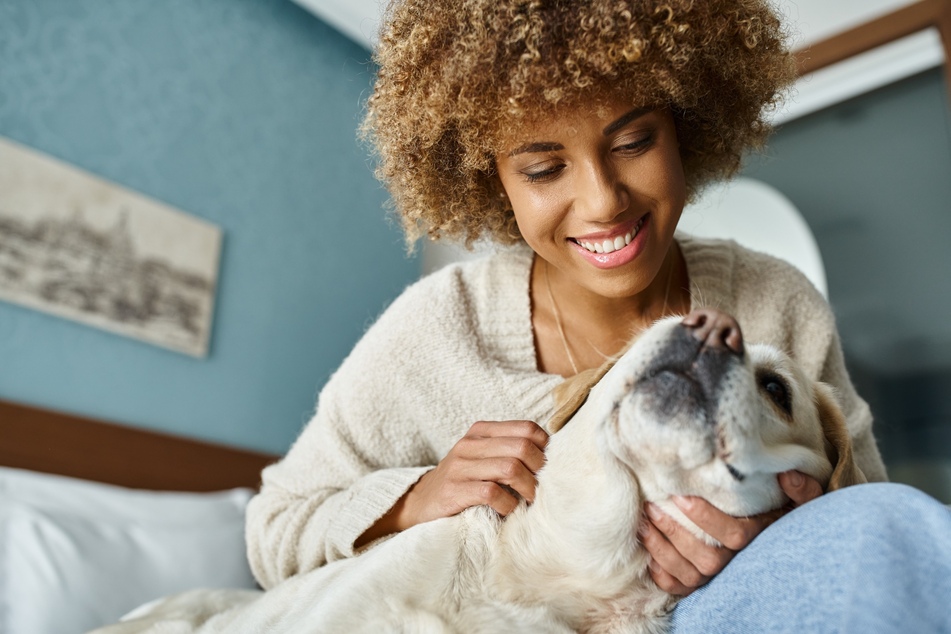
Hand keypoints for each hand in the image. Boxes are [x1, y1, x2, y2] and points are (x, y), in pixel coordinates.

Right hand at [356, 420, 547, 546]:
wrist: (419, 505)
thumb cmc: (462, 484)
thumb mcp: (482, 460)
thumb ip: (508, 452)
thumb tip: (551, 459)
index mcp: (481, 432)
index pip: (527, 428)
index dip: (544, 449)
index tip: (545, 469)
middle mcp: (469, 444)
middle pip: (522, 447)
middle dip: (539, 471)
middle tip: (539, 489)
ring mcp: (459, 467)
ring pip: (509, 468)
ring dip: (526, 489)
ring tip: (527, 501)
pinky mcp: (453, 491)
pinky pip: (492, 492)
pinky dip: (507, 504)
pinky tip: (507, 511)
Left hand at [639, 470, 822, 595]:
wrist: (782, 542)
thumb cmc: (785, 512)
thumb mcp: (802, 500)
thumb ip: (801, 488)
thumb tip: (787, 475)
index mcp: (762, 539)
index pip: (735, 535)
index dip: (706, 518)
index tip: (681, 495)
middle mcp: (742, 563)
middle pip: (707, 559)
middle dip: (676, 533)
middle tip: (653, 506)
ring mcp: (722, 578)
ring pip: (690, 575)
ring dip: (662, 549)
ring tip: (645, 521)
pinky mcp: (704, 586)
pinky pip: (679, 588)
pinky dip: (661, 573)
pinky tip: (650, 548)